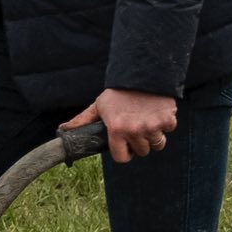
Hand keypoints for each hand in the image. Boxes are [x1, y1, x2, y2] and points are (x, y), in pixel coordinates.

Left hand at [62, 88, 177, 163]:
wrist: (142, 74)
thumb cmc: (118, 93)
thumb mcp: (98, 106)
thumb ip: (83, 121)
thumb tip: (63, 130)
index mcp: (117, 129)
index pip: (122, 158)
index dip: (123, 152)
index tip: (124, 145)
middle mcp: (135, 130)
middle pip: (141, 151)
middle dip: (139, 142)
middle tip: (135, 127)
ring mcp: (153, 126)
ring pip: (157, 144)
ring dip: (153, 135)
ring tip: (146, 120)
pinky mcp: (168, 120)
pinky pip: (168, 131)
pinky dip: (165, 124)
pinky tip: (156, 112)